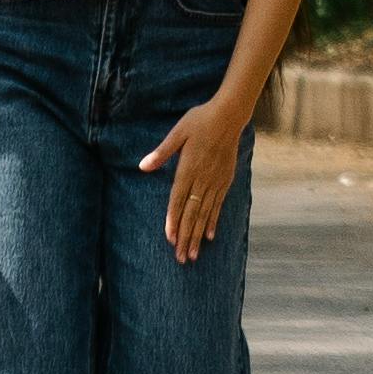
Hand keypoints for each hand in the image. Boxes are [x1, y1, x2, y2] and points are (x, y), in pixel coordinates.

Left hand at [142, 94, 248, 263]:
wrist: (229, 115)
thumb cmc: (200, 120)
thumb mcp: (178, 132)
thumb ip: (162, 152)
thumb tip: (142, 166)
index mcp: (189, 168)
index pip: (178, 200)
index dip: (173, 220)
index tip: (170, 238)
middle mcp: (203, 179)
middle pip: (192, 213)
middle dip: (185, 236)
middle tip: (180, 258)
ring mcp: (216, 181)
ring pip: (205, 214)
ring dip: (198, 235)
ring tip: (192, 254)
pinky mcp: (225, 180)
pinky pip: (218, 205)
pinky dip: (213, 221)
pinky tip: (209, 236)